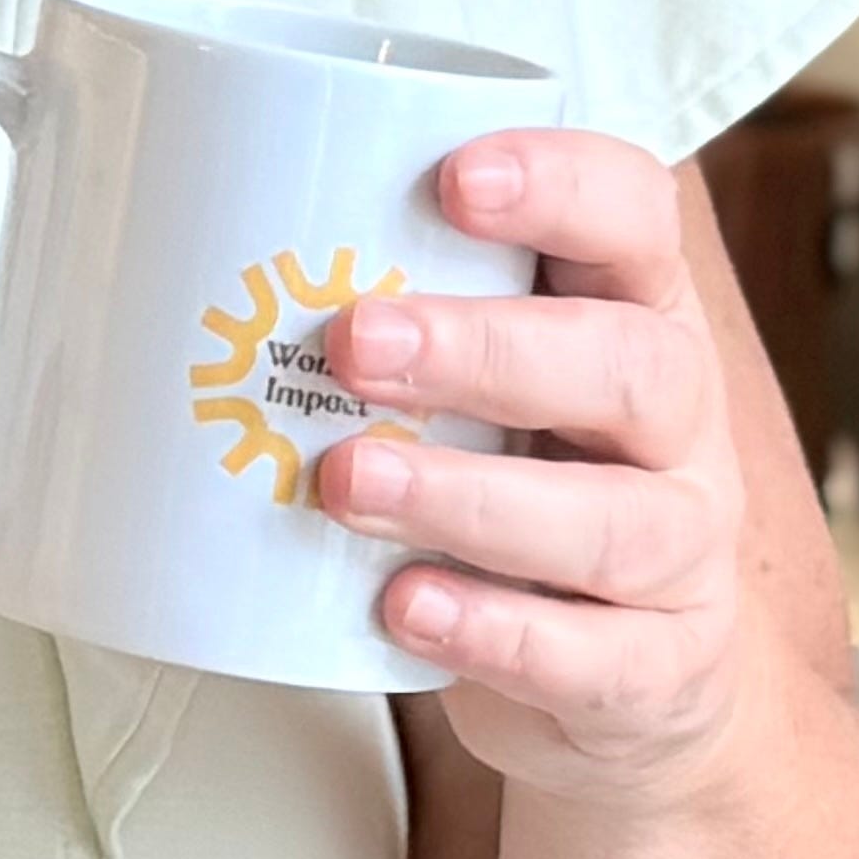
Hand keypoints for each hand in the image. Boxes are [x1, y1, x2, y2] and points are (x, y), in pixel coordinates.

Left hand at [311, 129, 751, 806]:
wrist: (611, 680)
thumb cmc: (508, 480)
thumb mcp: (469, 385)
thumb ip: (388, 318)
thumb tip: (176, 256)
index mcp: (632, 314)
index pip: (636, 216)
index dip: (564, 185)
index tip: (454, 178)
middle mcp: (678, 426)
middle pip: (631, 366)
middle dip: (488, 350)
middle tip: (354, 342)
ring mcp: (682, 554)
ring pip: (614, 521)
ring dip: (468, 498)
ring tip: (347, 482)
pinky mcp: (658, 671)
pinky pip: (594, 656)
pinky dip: (493, 632)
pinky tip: (405, 606)